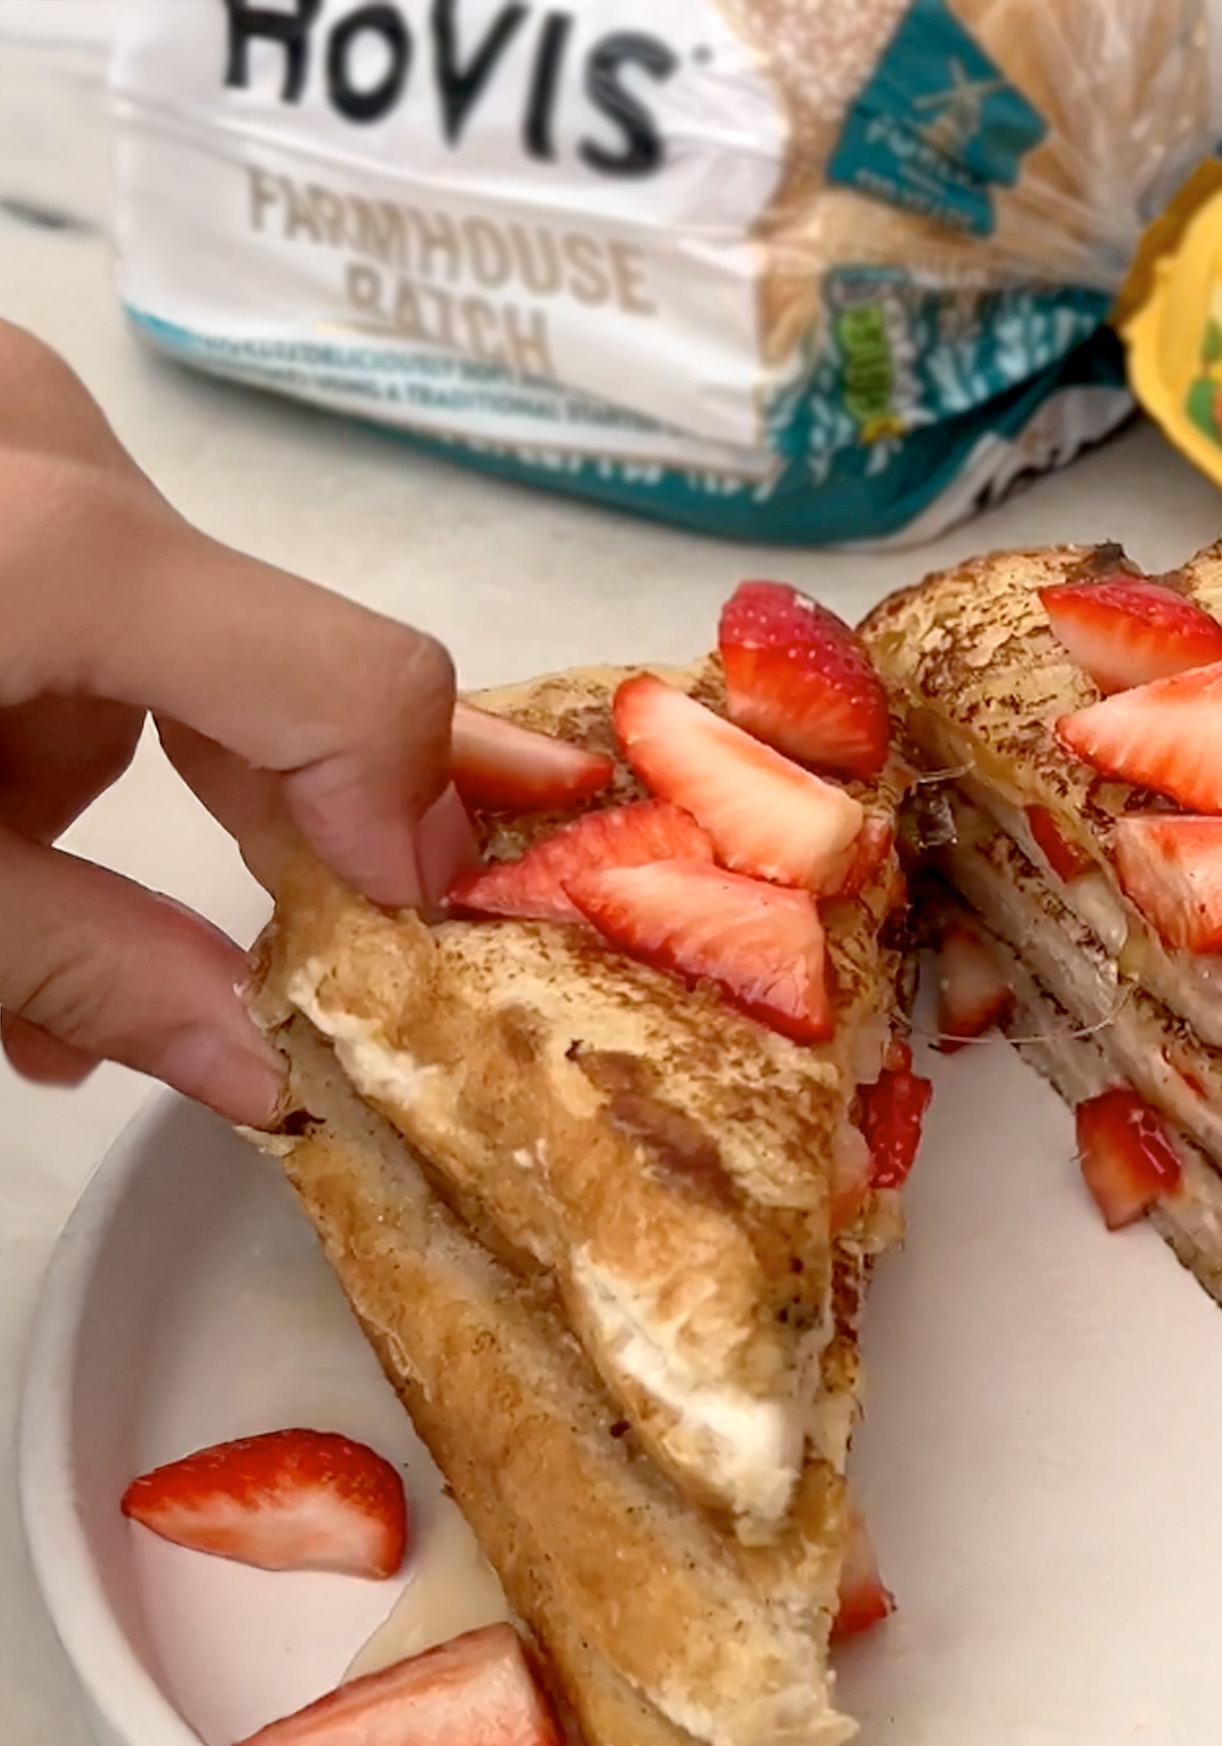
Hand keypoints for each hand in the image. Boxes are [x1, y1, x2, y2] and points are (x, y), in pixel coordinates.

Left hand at [0, 321, 472, 1125]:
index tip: (398, 946)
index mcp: (61, 548)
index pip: (367, 687)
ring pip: (154, 638)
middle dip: (268, 832)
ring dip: (115, 793)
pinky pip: (65, 591)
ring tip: (26, 958)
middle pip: (274, 664)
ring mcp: (4, 429)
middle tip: (285, 963)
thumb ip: (83, 966)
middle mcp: (57, 450)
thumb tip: (262, 1075)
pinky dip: (39, 714)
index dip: (416, 830)